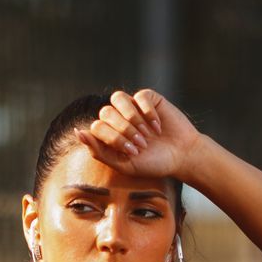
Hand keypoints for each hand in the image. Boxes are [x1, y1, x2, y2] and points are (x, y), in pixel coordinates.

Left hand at [73, 89, 202, 181]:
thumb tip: (78, 132)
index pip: (97, 127)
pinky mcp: (149, 98)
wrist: (182, 157)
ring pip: (117, 98)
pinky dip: (148, 112)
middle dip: (123, 130)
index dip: (113, 139)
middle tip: (141, 144)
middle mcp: (118, 117)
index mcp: (109, 134)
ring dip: (132, 118)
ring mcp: (133, 106)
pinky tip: (158, 125)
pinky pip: (139, 96)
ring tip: (147, 133)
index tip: (132, 152)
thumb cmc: (153, 163)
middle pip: (105, 112)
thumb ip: (99, 151)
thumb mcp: (124, 164)